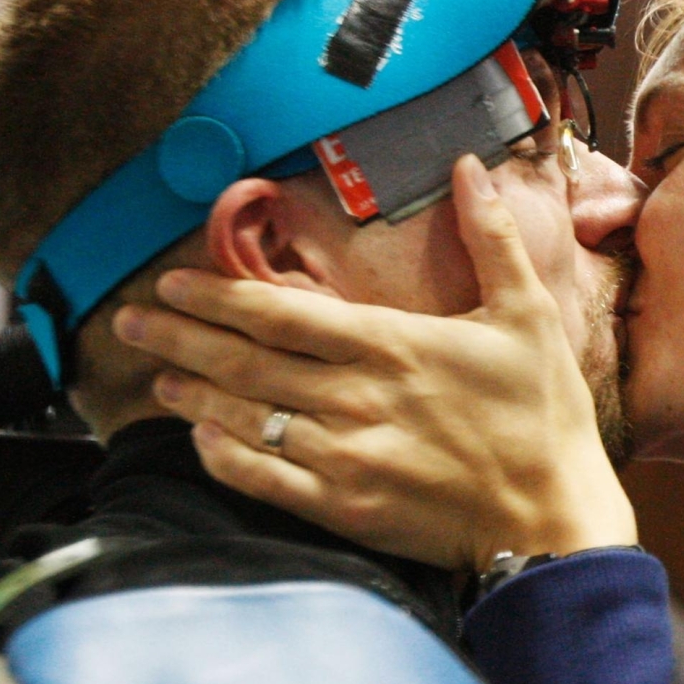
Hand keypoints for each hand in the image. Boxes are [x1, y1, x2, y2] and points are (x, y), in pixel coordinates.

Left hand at [116, 156, 636, 572]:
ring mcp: (344, 457)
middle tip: (130, 317)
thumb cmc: (542, 416)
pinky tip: (200, 440)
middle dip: (178, 335)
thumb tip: (468, 165)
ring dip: (191, 393)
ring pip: (243, 418)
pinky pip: (261, 480)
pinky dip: (222, 458)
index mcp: (390, 345)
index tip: (173, 279)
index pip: (278, 312)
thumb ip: (491, 238)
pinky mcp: (344, 509)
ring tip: (156, 373)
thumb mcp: (526, 315)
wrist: (554, 517)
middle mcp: (355, 398)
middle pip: (242, 361)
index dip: (216, 293)